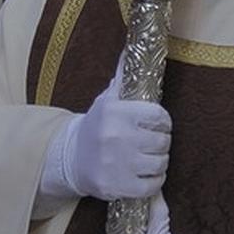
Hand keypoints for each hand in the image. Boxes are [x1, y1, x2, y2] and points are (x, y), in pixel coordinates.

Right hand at [64, 55, 172, 200]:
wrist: (70, 159)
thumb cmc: (96, 127)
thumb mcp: (107, 99)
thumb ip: (124, 75)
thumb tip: (134, 46)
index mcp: (115, 112)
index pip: (159, 116)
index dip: (163, 121)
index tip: (158, 124)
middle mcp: (116, 137)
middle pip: (163, 141)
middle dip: (161, 142)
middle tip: (151, 142)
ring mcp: (116, 164)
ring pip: (161, 163)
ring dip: (159, 162)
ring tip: (148, 158)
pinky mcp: (116, 186)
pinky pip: (152, 185)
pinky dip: (154, 181)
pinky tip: (144, 174)